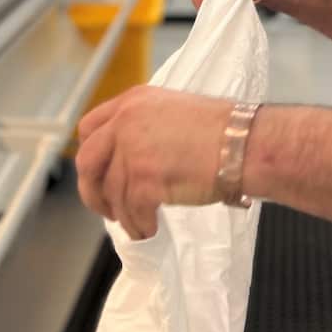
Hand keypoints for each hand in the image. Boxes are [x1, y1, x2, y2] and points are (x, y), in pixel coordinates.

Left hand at [75, 86, 234, 239]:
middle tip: (107, 208)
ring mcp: (132, 151)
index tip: (99, 174)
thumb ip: (144, 127)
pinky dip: (139, 225)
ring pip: (112, 194)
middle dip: (93, 191)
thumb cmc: (222, 131)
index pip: (89, 128)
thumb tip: (127, 159)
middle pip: (87, 162)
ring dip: (124, 215)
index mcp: (132, 102)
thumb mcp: (173, 112)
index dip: (91, 156)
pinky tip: (150, 229)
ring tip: (139, 224)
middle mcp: (125, 122)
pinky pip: (131, 212)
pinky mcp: (144, 179)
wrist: (243, 144)